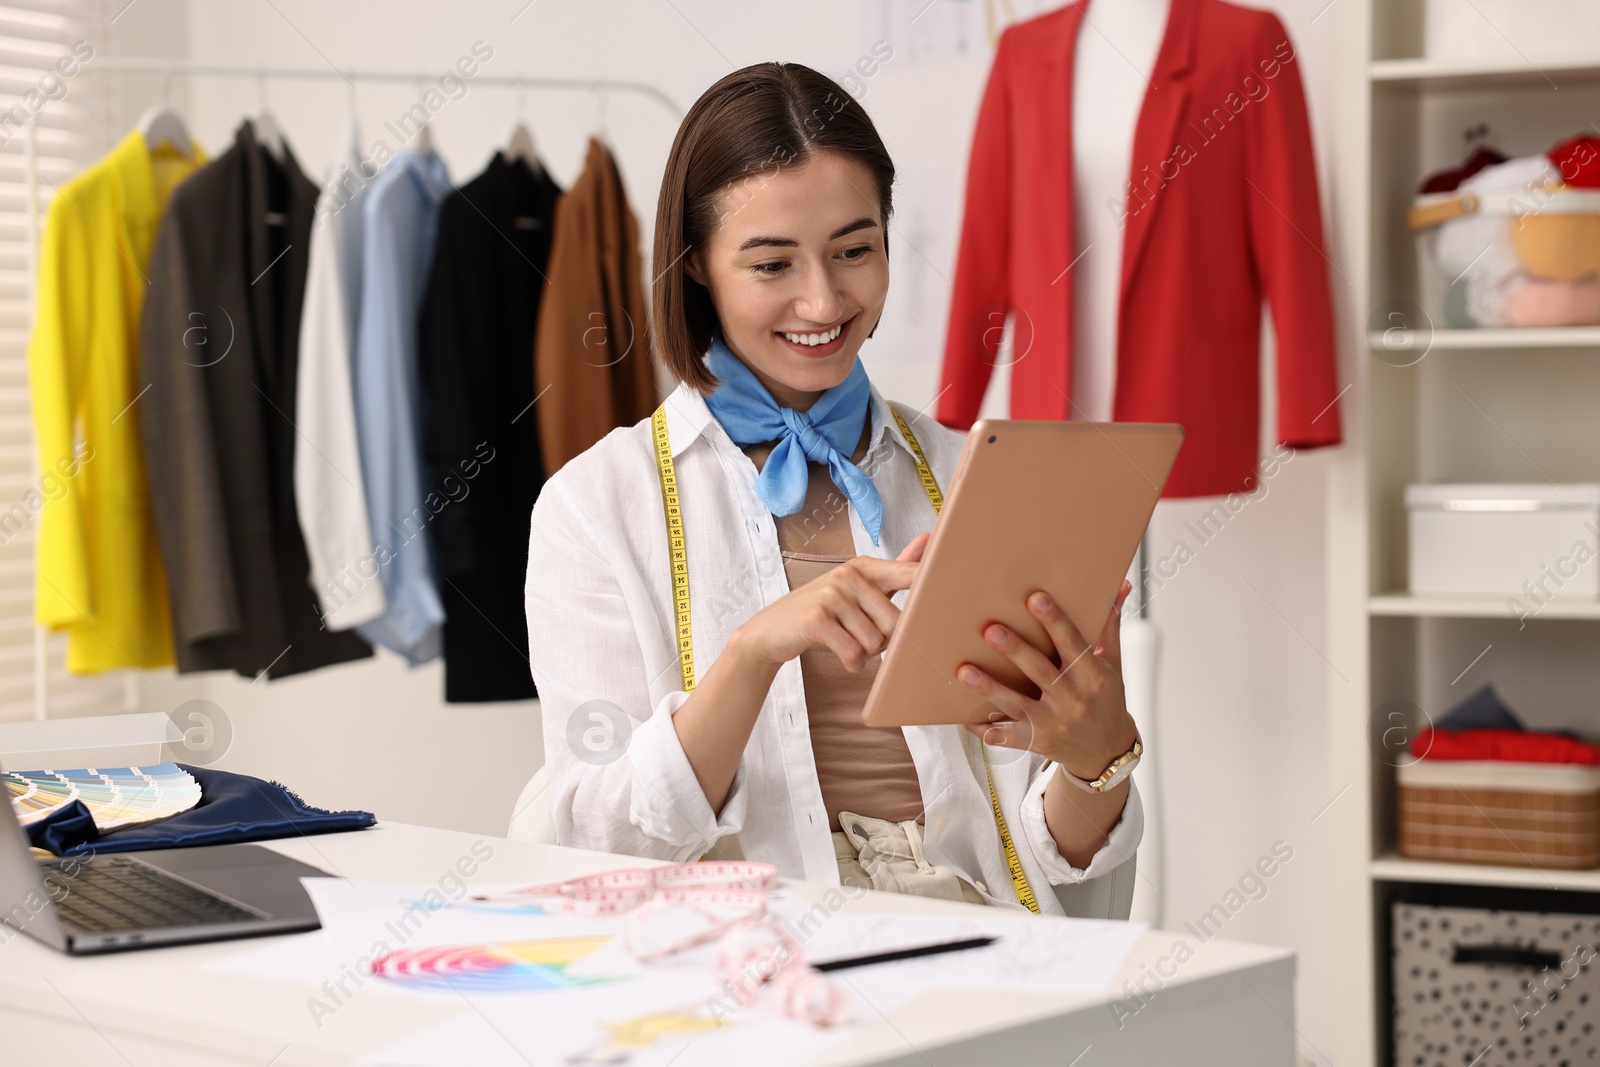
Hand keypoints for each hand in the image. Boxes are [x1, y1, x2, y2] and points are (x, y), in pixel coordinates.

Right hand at [734, 532, 930, 672]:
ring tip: (847, 643)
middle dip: (885, 642)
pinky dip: (851, 664)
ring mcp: (832, 595)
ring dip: (866, 654)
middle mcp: (849, 575)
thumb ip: (894, 569)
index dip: (933, 587)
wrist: (771, 632)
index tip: (956, 593)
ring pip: (876, 642)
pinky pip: (854, 653)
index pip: (911, 575)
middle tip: (863, 638)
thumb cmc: (822, 611)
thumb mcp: (856, 588)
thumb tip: (928, 539)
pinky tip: (842, 657)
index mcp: (864, 567)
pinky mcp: (818, 618)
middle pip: (897, 622)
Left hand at [958, 579, 1138, 780]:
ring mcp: (1055, 723)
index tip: (1035, 598)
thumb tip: (1121, 585)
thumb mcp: (1112, 663)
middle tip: (990, 630)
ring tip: (964, 671)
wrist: (1108, 751)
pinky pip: (1010, 738)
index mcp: (1093, 675)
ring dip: (990, 689)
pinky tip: (966, 721)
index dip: (1054, 620)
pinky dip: (989, 731)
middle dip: (1015, 650)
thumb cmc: (1107, 698)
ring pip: (1018, 704)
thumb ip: (1109, 626)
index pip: (1072, 642)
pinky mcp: (1039, 742)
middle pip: (1041, 671)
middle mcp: (1074, 699)